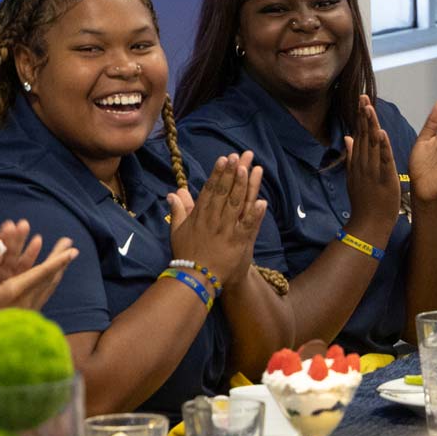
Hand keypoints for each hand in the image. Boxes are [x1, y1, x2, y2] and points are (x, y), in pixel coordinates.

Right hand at [169, 152, 267, 283]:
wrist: (195, 279)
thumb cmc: (186, 254)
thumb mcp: (177, 231)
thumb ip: (178, 210)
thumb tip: (174, 192)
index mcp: (200, 216)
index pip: (210, 190)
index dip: (218, 174)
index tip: (224, 159)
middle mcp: (213, 220)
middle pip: (225, 192)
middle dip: (232, 172)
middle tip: (239, 156)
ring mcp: (226, 230)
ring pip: (237, 204)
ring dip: (244, 186)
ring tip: (250, 169)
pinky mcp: (238, 242)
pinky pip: (248, 226)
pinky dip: (255, 214)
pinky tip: (262, 201)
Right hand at [343, 94, 402, 230]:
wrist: (368, 225)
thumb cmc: (364, 202)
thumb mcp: (354, 176)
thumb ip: (351, 156)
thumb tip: (347, 137)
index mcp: (358, 163)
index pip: (358, 135)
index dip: (360, 117)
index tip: (361, 101)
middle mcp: (363, 164)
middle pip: (363, 135)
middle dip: (364, 116)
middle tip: (363, 96)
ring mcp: (372, 171)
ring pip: (372, 144)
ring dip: (371, 125)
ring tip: (369, 108)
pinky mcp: (384, 178)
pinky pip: (383, 160)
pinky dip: (382, 146)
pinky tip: (381, 133)